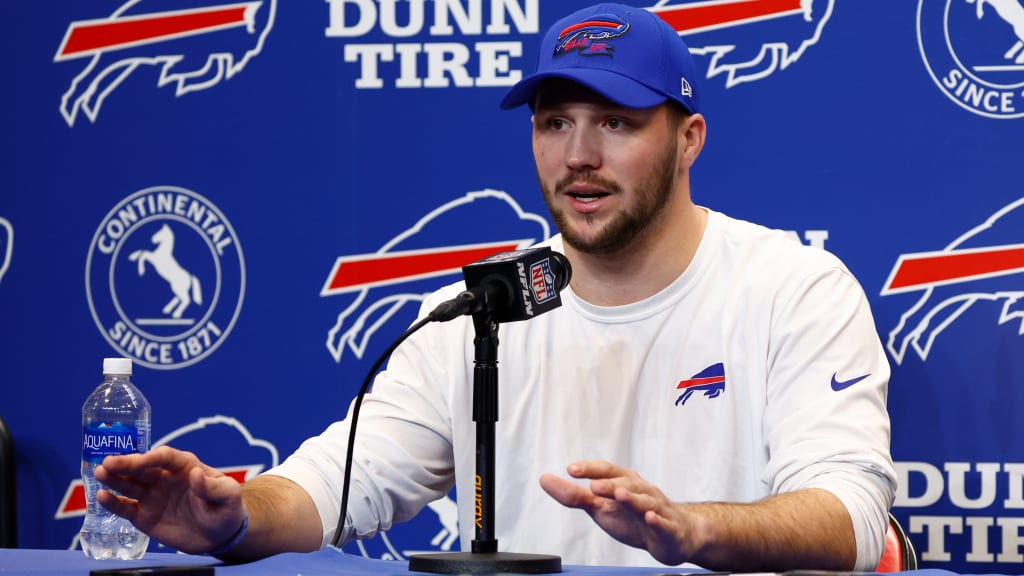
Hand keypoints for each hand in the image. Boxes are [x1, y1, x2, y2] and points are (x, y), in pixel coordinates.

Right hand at [94, 445, 244, 554]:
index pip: (165, 457)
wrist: (219, 535)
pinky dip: (113, 503)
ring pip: (130, 485)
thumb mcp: (228, 495)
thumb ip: (214, 485)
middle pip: (142, 468)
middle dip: (125, 464)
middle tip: (107, 462)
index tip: (139, 460)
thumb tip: (196, 474)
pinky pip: (126, 508)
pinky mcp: (145, 516)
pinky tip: (101, 497)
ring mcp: (153, 497)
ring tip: (100, 472)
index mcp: (185, 467)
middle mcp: (164, 478)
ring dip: (114, 478)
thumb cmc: (225, 508)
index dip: (151, 457)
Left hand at [540, 460, 695, 565]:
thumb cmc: (632, 516)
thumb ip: (574, 495)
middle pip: (626, 483)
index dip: (590, 469)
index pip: (607, 471)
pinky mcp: (668, 529)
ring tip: (619, 495)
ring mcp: (656, 509)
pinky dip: (657, 520)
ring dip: (633, 498)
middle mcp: (641, 491)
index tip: (571, 469)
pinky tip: (649, 518)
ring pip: (645, 501)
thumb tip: (545, 480)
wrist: (673, 535)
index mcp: (624, 482)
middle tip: (594, 486)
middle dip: (610, 484)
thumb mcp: (600, 506)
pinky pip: (663, 524)